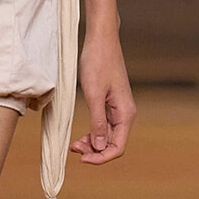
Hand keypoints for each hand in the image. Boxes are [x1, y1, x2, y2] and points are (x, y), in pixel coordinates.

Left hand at [71, 30, 134, 164]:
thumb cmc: (97, 62)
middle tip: (73, 149)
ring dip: (92, 143)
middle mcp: (125, 114)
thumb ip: (97, 122)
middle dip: (94, 151)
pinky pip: (103, 126)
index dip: (101, 157)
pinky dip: (92, 133)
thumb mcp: (94, 94)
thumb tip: (99, 146)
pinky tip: (79, 136)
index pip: (117, 147)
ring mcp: (118, 109)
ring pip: (107, 136)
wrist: (101, 40)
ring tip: (74, 144)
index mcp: (125, 114)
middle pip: (112, 144)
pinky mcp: (110, 103)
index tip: (81, 158)